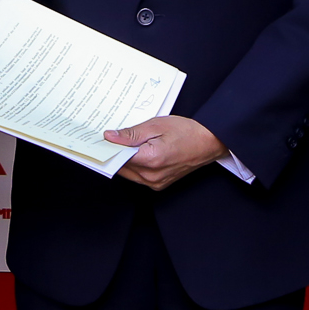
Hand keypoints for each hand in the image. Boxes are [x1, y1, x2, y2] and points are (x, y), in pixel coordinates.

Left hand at [105, 116, 227, 191]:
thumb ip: (131, 133)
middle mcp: (152, 176)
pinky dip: (133, 165)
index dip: (107, 148)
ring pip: (128, 173)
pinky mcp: (159, 185)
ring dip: (123, 160)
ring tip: (125, 143)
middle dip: (114, 153)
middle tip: (111, 138)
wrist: (209, 142)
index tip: (100, 140)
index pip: (118, 157)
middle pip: (121, 167)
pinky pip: (138, 176)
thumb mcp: (156, 125)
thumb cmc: (187, 131)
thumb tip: (110, 137)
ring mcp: (156, 183)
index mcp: (151, 160)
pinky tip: (136, 152)